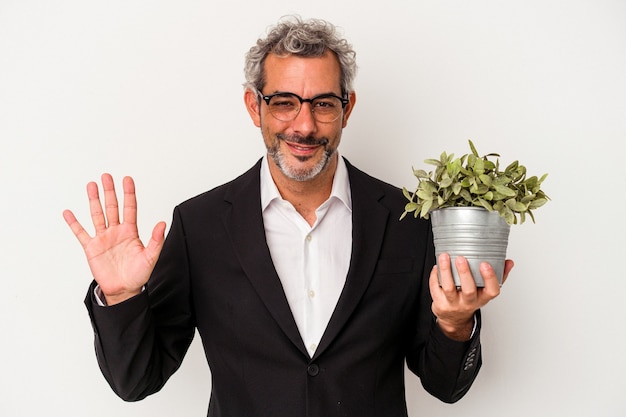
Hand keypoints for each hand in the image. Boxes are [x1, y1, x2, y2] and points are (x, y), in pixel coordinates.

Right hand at [63, 174, 165, 304]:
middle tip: (106, 176)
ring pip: (97, 215)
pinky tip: (68, 213)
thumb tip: (162, 223)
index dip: (129, 194)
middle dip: (110, 191)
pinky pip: (81, 233)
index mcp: (131, 231)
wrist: (124, 290)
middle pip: (112, 207)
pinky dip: (74, 223)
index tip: (127, 179)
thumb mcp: (151, 257)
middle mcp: (116, 231)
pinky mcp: (91, 248)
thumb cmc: (138, 274)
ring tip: (91, 185)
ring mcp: (103, 238)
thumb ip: (156, 240)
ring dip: (94, 200)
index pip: (130, 208)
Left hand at [429, 253, 513, 340]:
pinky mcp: (440, 304)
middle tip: (461, 258)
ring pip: (449, 288)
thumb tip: (509, 262)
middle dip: (465, 273)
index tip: (486, 264)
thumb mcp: (486, 291)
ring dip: (446, 271)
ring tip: (444, 257)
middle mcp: (469, 303)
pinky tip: (437, 266)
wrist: (454, 319)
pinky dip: (435, 276)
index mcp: (483, 298)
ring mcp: (453, 304)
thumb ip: (499, 276)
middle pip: (468, 290)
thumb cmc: (471, 300)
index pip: (492, 291)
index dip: (490, 278)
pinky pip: (436, 288)